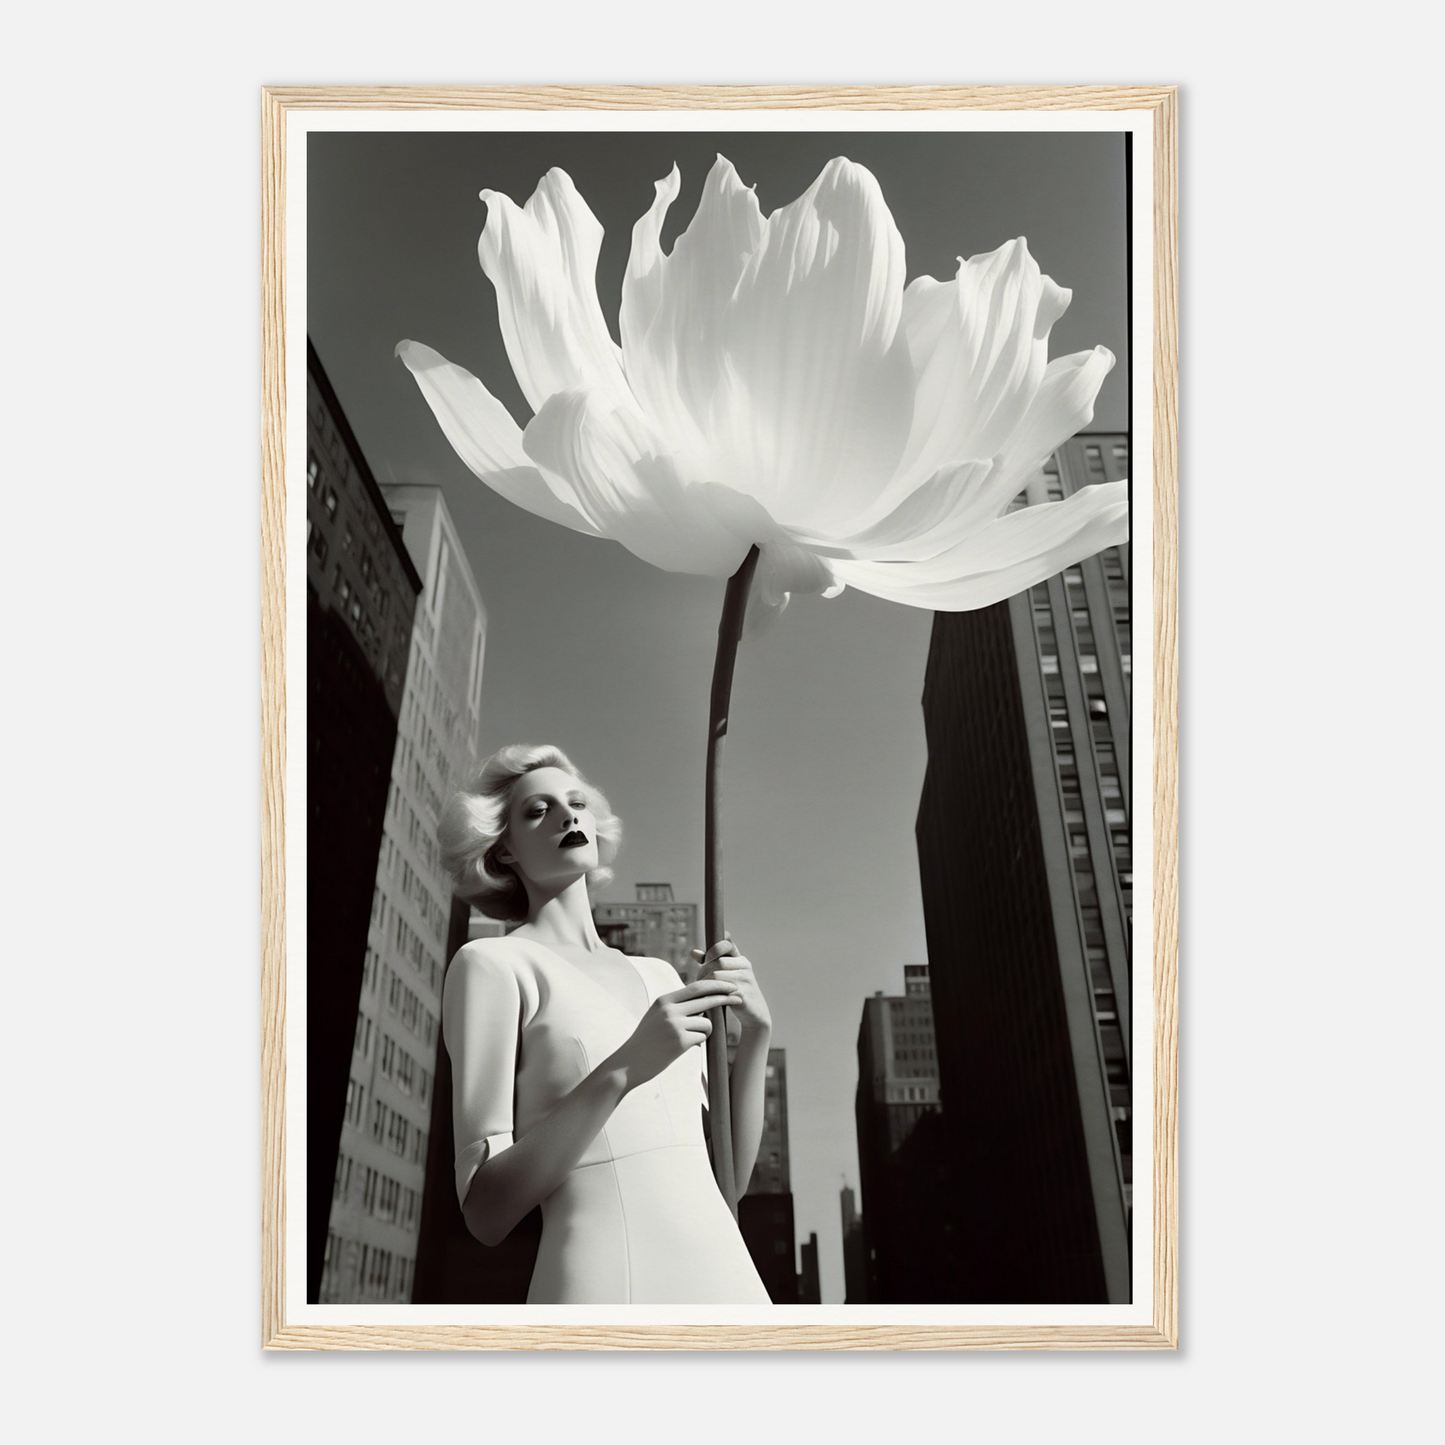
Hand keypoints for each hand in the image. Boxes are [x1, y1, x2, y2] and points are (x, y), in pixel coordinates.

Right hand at [608, 980, 737, 1087]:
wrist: (629, 1063)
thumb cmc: (646, 1040)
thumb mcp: (656, 1015)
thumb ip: (676, 1006)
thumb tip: (703, 1000)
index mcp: (664, 1000)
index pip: (696, 987)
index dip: (716, 985)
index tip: (730, 986)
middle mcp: (669, 1010)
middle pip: (706, 999)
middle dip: (725, 997)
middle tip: (739, 998)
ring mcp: (674, 1026)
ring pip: (706, 1023)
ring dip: (705, 1031)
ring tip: (689, 1039)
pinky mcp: (679, 1042)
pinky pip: (702, 1038)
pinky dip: (698, 1042)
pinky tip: (683, 1047)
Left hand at [693, 937, 770, 1036]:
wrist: (755, 1014)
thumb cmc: (736, 993)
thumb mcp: (727, 975)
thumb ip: (711, 963)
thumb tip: (693, 951)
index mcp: (741, 960)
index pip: (726, 944)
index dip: (713, 949)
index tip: (706, 959)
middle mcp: (745, 966)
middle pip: (717, 962)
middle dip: (704, 971)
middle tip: (699, 980)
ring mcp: (745, 980)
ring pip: (716, 975)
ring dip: (705, 982)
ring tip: (702, 989)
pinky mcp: (742, 994)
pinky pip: (720, 990)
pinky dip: (710, 993)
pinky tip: (707, 998)